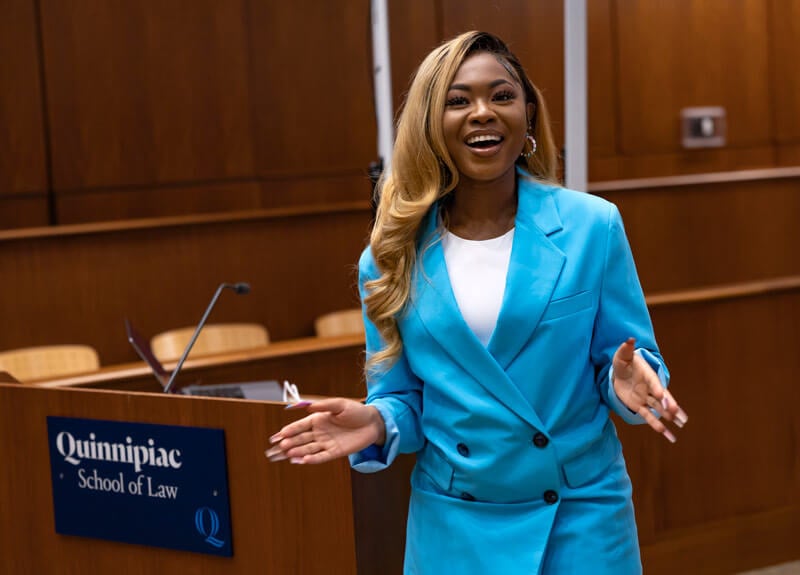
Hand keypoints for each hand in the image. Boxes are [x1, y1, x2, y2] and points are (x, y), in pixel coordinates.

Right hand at [265, 397, 384, 463]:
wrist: (373, 423)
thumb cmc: (356, 411)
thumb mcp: (340, 404)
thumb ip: (324, 406)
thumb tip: (308, 407)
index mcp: (318, 420)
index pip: (299, 426)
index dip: (288, 431)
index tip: (276, 436)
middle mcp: (319, 432)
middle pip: (300, 439)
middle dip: (287, 444)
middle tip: (275, 448)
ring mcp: (327, 443)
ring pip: (307, 449)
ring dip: (296, 452)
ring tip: (285, 455)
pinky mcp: (336, 452)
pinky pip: (321, 457)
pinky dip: (312, 459)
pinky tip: (302, 460)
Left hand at [612, 338, 687, 442]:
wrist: (620, 372)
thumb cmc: (624, 363)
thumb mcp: (622, 356)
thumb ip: (625, 349)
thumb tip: (629, 339)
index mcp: (648, 375)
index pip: (653, 382)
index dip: (657, 388)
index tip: (661, 395)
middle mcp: (650, 388)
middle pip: (661, 398)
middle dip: (669, 405)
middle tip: (678, 414)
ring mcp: (646, 398)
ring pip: (659, 408)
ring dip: (669, 416)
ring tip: (681, 424)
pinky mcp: (639, 406)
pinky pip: (649, 417)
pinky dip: (658, 426)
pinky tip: (668, 435)